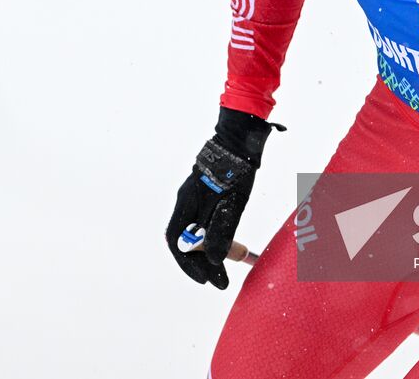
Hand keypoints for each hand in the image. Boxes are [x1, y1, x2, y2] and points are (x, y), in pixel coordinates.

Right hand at [166, 108, 279, 288]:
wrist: (241, 138)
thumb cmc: (234, 169)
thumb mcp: (231, 203)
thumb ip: (221, 231)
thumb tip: (214, 261)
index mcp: (186, 203)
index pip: (177, 241)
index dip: (188, 264)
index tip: (206, 280)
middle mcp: (188, 201)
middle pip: (188, 240)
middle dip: (203, 263)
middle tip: (221, 280)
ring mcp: (199, 196)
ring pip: (199, 232)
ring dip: (211, 252)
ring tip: (229, 264)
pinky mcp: (212, 192)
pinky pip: (209, 221)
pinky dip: (217, 237)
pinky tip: (230, 242)